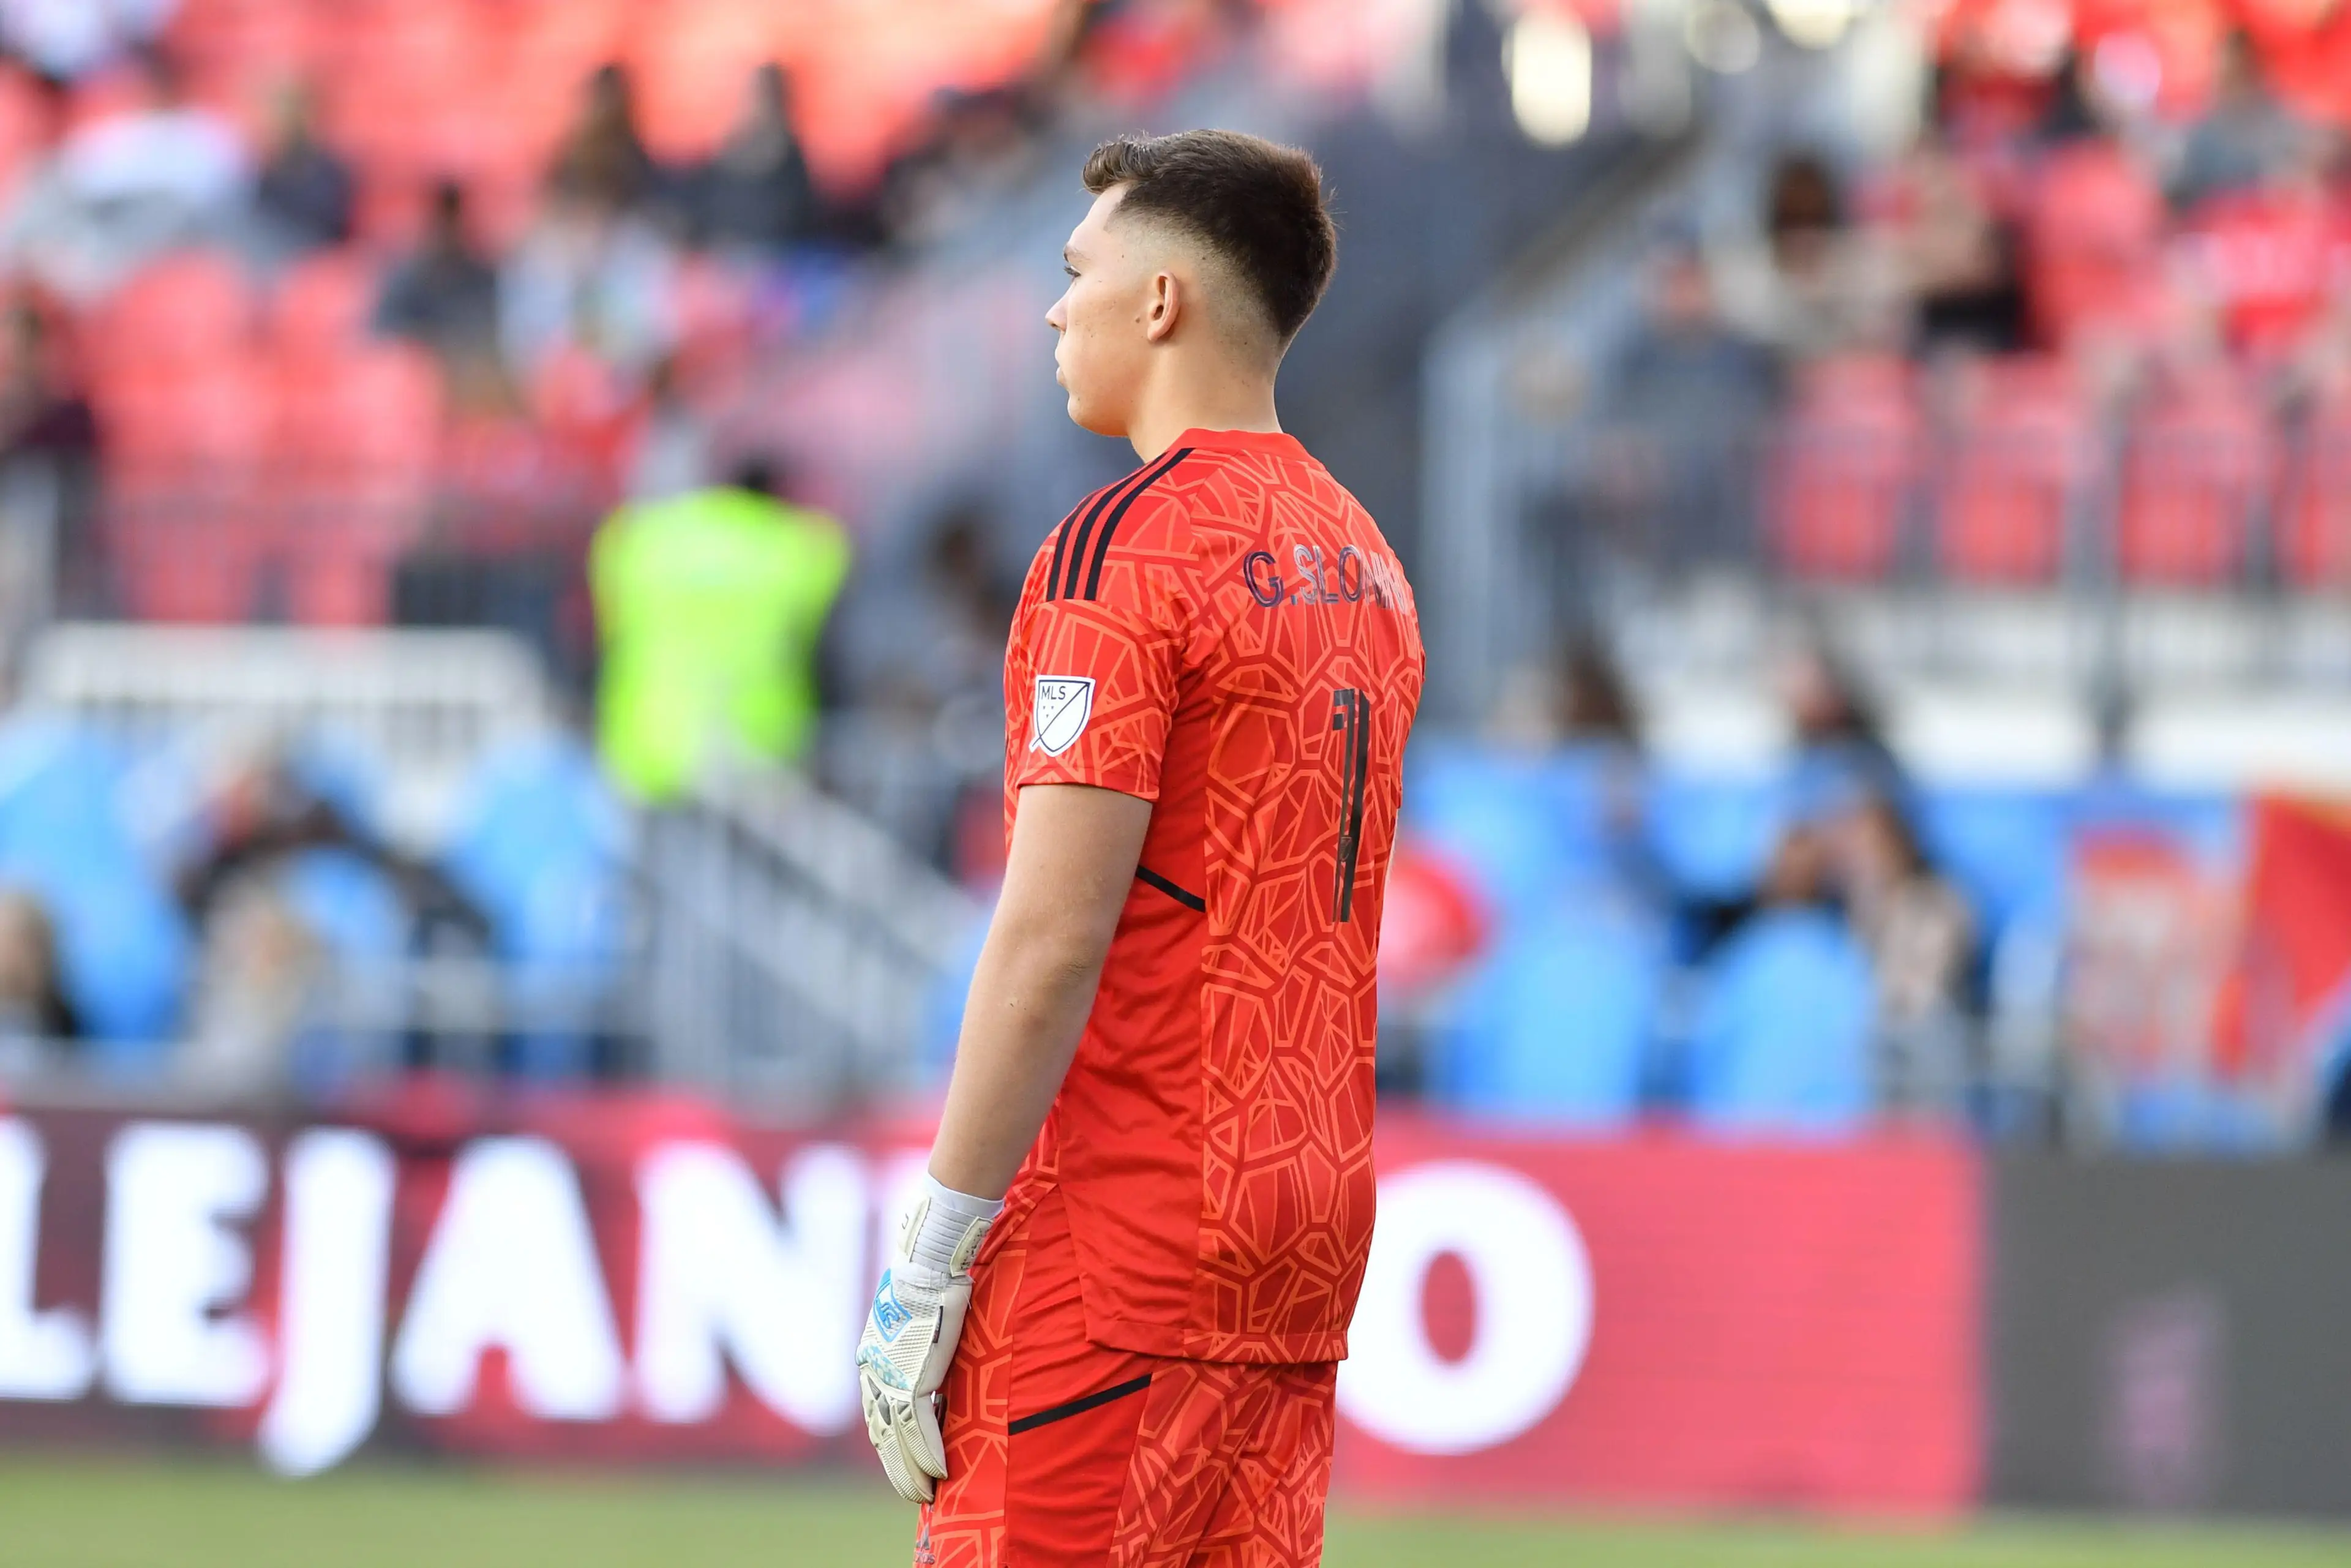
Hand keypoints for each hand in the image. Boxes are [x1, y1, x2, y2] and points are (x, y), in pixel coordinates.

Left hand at [858, 1190, 991, 1504]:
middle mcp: (874, 1373)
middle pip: (882, 1433)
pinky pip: (919, 1428)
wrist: (927, 1263)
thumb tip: (932, 1353)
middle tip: (912, 1493)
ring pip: (896, 1439)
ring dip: (911, 1470)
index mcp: (872, 1358)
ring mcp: (891, 1379)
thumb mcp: (913, 1317)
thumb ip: (917, 1343)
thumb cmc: (929, 1279)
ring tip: (923, 1494)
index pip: (877, 1412)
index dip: (890, 1442)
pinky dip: (929, 1453)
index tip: (902, 1463)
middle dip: (897, 1468)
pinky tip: (938, 1474)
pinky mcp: (912, 1380)